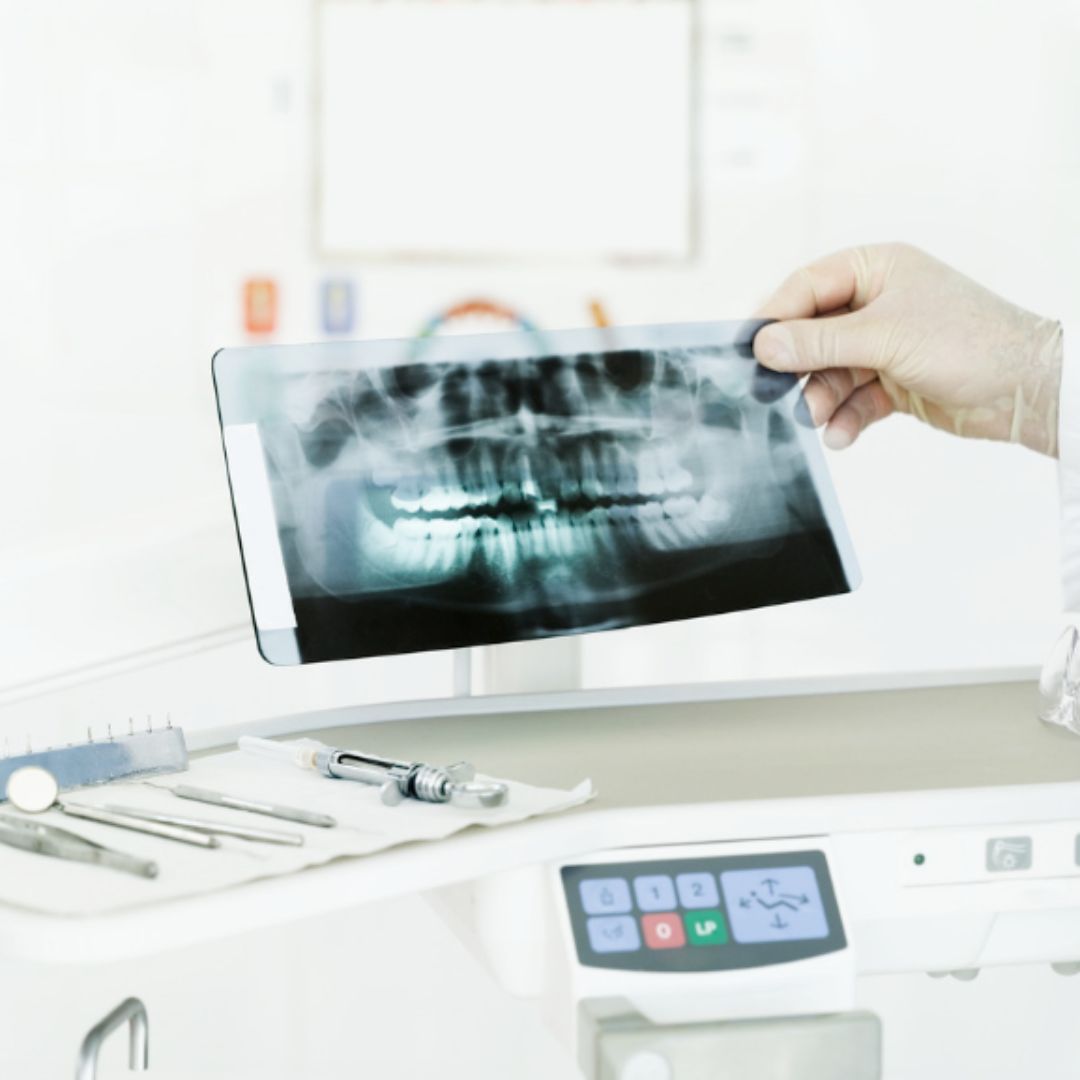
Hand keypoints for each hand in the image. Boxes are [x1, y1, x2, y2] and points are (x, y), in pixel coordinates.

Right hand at [752, 243, 1062, 455]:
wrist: (1024, 390)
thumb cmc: (970, 342)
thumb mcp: (884, 337)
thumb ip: (819, 341)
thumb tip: (764, 345)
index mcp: (876, 270)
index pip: (807, 286)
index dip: (776, 317)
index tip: (749, 349)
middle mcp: (878, 303)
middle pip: (813, 333)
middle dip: (798, 367)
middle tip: (772, 392)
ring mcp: (885, 344)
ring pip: (829, 371)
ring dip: (820, 398)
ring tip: (818, 418)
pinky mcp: (893, 381)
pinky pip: (852, 398)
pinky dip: (844, 417)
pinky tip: (841, 434)